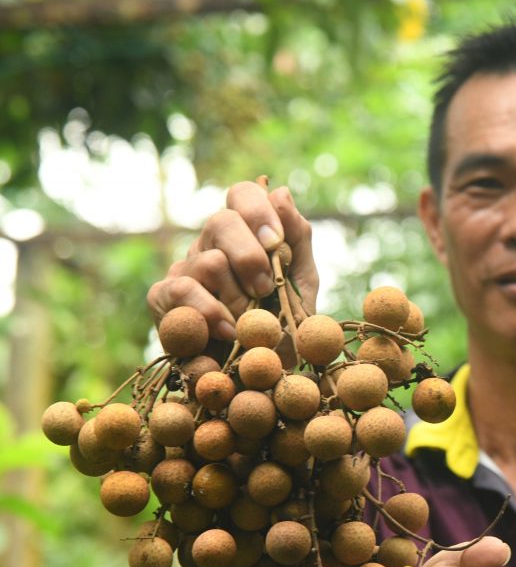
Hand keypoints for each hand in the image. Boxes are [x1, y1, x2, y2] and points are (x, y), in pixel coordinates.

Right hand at [147, 180, 317, 340]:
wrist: (260, 374)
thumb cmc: (281, 323)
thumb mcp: (301, 281)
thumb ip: (296, 237)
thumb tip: (282, 192)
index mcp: (244, 233)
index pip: (242, 194)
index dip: (258, 210)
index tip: (276, 242)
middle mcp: (210, 244)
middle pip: (220, 221)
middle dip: (251, 258)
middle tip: (265, 290)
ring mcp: (184, 268)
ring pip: (208, 261)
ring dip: (237, 298)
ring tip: (247, 322)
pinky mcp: (162, 298)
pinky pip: (181, 290)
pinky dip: (211, 314)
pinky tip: (227, 332)